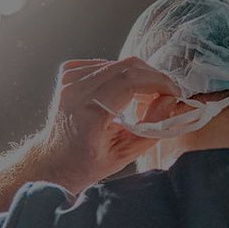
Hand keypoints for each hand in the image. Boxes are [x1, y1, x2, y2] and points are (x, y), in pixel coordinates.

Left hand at [30, 57, 181, 190]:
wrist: (54, 160)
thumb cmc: (86, 163)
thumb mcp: (125, 154)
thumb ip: (152, 128)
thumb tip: (170, 102)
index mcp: (89, 111)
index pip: (132, 80)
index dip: (160, 82)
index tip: (174, 93)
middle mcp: (76, 89)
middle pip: (128, 66)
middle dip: (154, 78)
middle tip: (166, 95)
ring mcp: (70, 78)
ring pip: (118, 63)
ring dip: (138, 77)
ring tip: (144, 100)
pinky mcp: (68, 73)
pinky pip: (105, 65)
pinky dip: (121, 76)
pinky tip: (122, 95)